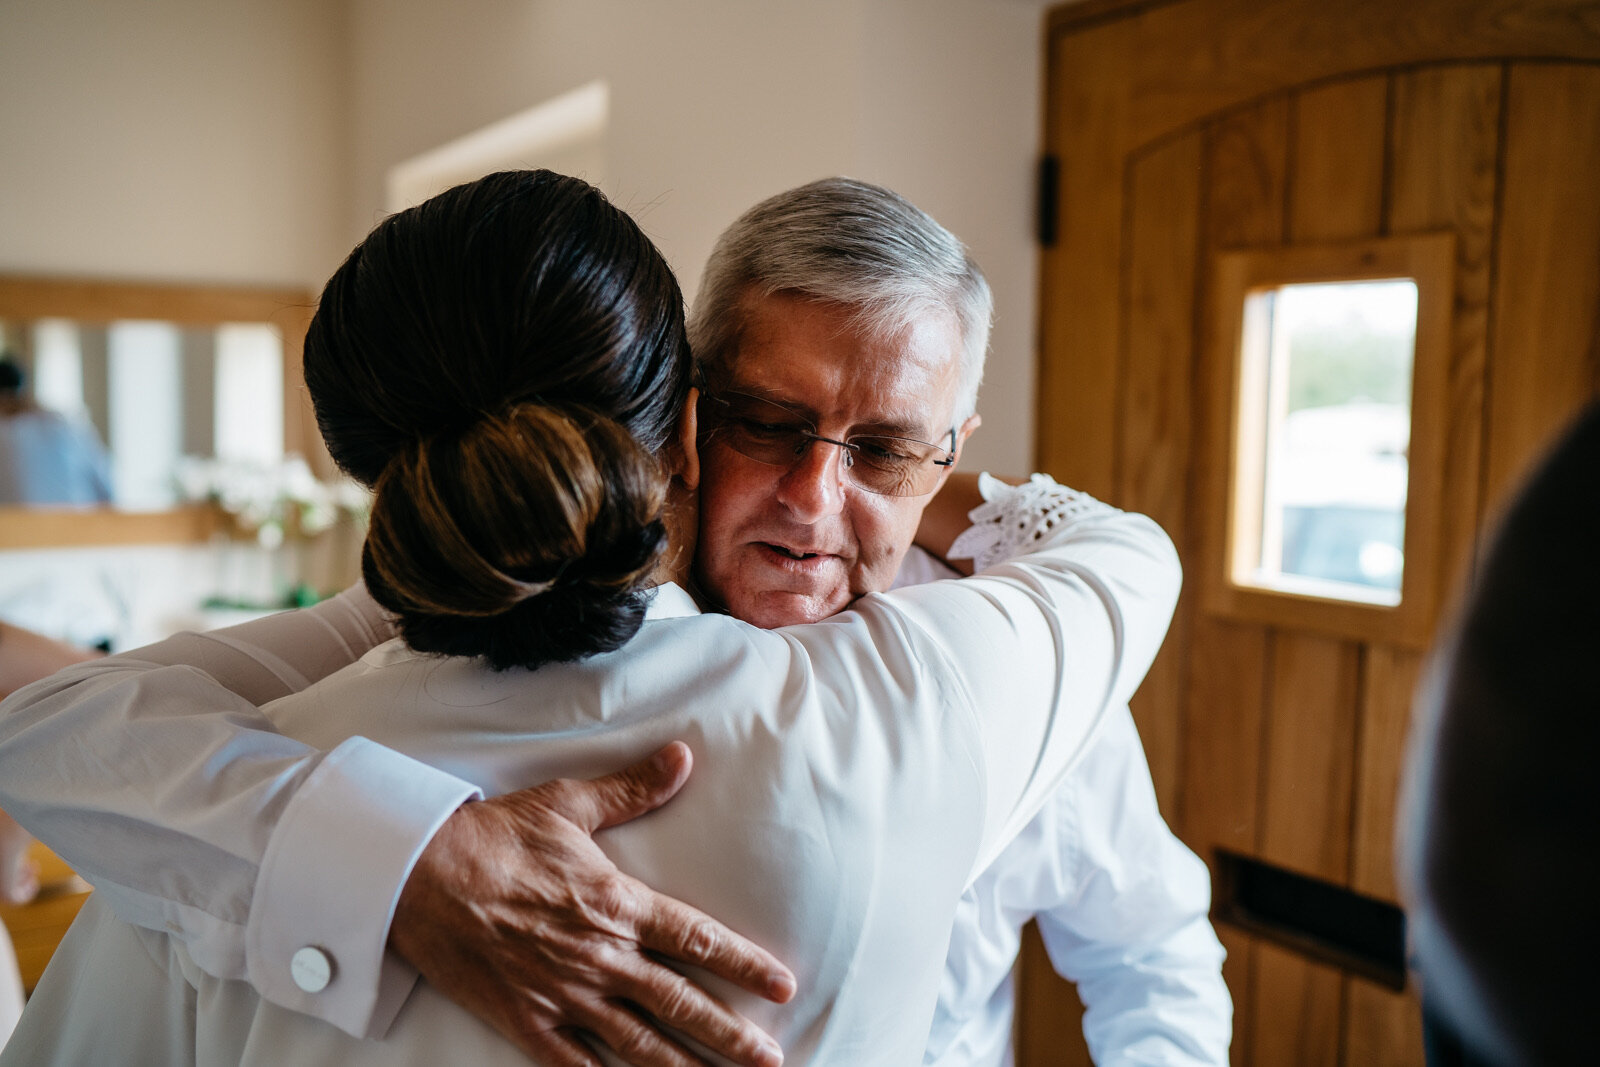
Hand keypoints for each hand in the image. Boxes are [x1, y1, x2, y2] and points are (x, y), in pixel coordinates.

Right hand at [390, 741, 793, 1066]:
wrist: (418, 877)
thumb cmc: (495, 837)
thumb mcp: (569, 804)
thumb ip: (633, 788)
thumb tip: (682, 757)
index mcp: (617, 903)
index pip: (698, 940)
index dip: (746, 965)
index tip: (783, 986)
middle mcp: (599, 955)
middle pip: (681, 1003)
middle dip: (731, 1034)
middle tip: (771, 1058)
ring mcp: (564, 994)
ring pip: (640, 1043)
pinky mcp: (527, 1021)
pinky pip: (576, 1066)